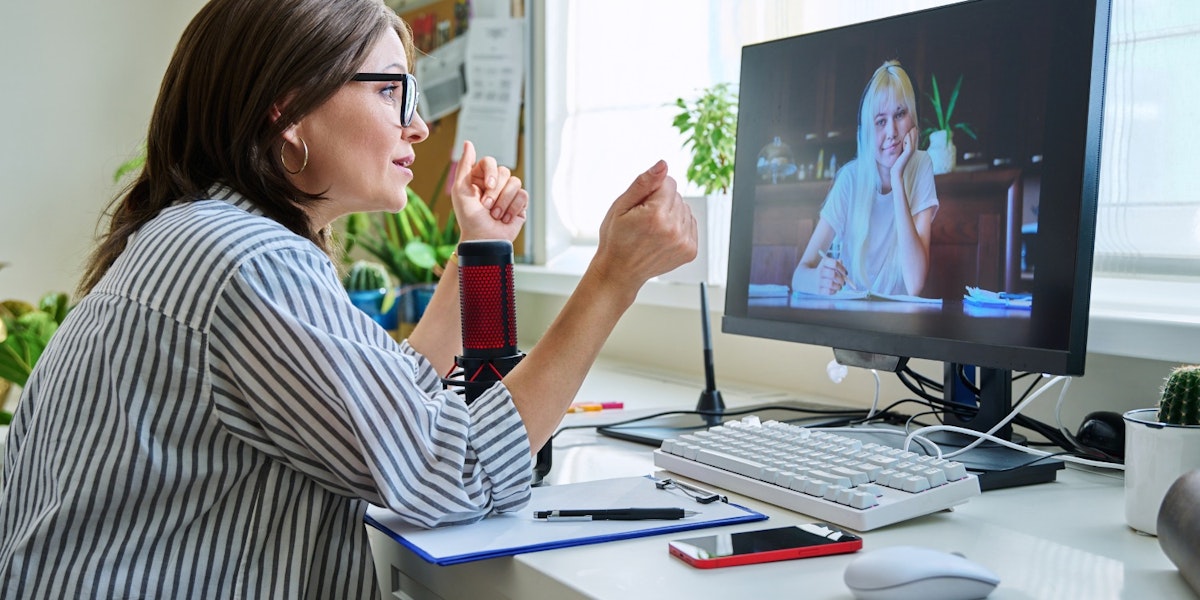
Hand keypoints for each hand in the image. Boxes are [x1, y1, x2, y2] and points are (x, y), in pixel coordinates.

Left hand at [451, 140, 527, 241]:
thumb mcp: (460, 190)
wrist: (483, 239)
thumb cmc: (469, 217)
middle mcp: (495, 184)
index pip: (491, 162)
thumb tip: (468, 142)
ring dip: (504, 202)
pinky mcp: (520, 205)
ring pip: (515, 183)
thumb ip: (465, 165)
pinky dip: (513, 208)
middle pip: (505, 172)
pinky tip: (505, 218)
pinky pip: (524, 195)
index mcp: (480, 178)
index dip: (490, 173)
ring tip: (495, 215)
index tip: (486, 187)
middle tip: (487, 207)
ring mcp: (509, 194)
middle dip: (496, 192)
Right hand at [592, 161, 696, 289]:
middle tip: (644, 221)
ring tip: (653, 230)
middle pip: (678, 196)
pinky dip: (678, 227)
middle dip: (662, 202)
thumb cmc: (616, 238)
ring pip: (685, 209)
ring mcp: (684, 242)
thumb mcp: (621, 206)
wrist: (620, 271)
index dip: (652, 191)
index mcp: (656, 215)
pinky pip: (690, 224)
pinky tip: (662, 236)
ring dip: (671, 214)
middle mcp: (674, 229)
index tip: (640, 207)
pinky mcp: (690, 250)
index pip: (669, 182)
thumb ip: (644, 183)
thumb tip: (663, 165)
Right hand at [816, 255, 849, 294]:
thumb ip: (835, 264)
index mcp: (823, 263)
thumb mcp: (825, 265)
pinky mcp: (817, 290)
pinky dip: (834, 291)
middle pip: (833, 274)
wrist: (803, 279)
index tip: (845, 273)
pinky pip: (828, 292)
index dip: (842, 268)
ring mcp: (818, 281)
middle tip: (843, 282)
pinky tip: (834, 290)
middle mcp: (820, 272)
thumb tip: (842, 265)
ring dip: (838, 286)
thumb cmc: (819, 272)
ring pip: (831, 284)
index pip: (834, 263)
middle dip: (841, 279)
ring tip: (839, 287)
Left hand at [890, 126, 917, 182]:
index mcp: (910, 151)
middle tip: (914, 126)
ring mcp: (910, 152)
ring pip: (913, 141)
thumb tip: (900, 143)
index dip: (913, 135)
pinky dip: (909, 139)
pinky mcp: (908, 153)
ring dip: (913, 134)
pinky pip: (910, 145)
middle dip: (914, 133)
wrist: (896, 170)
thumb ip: (901, 149)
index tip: (913, 128)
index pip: (913, 141)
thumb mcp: (899, 154)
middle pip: (914, 140)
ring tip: (912, 128)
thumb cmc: (896, 163)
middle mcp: (912, 151)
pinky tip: (908, 134)